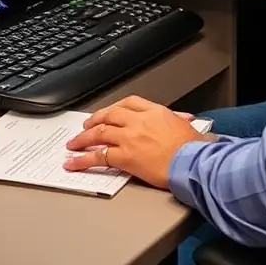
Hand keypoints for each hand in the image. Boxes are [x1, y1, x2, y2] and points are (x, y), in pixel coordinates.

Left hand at [63, 96, 212, 188]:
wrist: (192, 162)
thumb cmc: (192, 148)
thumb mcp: (185, 125)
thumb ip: (177, 120)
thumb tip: (182, 119)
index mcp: (154, 111)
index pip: (128, 103)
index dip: (113, 108)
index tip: (107, 113)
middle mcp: (138, 121)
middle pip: (109, 115)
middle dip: (94, 121)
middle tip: (85, 127)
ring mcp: (129, 137)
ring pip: (100, 133)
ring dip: (83, 139)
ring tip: (73, 144)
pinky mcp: (125, 156)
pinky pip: (99, 156)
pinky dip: (83, 159)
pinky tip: (74, 162)